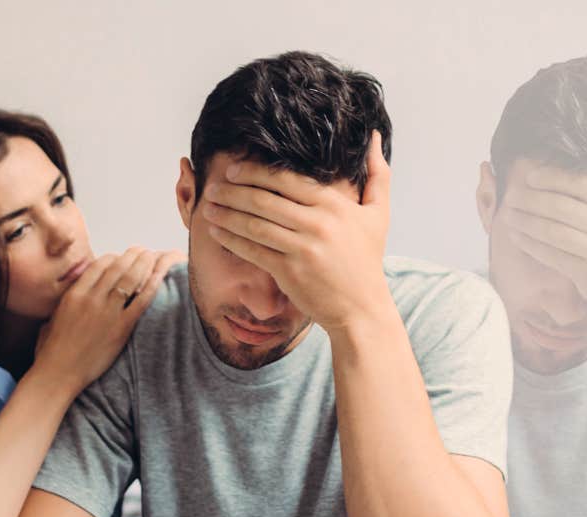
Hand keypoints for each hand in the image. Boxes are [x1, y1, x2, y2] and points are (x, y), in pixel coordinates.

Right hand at [32, 247, 182, 392]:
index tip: (122, 257)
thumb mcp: (53, 317)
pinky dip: (151, 286)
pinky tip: (159, 278)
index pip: (98, 265)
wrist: (58, 373)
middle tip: (142, 251)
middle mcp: (91, 299)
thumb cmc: (52, 350)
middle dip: (132, 256)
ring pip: (130, 279)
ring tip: (152, 257)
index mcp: (74, 294)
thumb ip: (67, 301)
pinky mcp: (121, 328)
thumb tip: (75, 293)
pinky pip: (141, 301)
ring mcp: (107, 313)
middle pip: (117, 267)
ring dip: (144, 264)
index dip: (114, 258)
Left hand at [199, 131, 393, 330]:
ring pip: (254, 224)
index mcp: (334, 205)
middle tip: (214, 186)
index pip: (286, 180)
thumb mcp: (378, 213)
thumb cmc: (367, 259)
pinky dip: (231, 239)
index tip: (234, 169)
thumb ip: (378, 174)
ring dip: (227, 214)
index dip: (255, 172)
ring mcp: (302, 248)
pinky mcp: (289, 271)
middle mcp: (317, 224)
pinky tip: (216, 231)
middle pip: (265, 200)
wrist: (361, 308)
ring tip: (208, 206)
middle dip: (233, 191)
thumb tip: (374, 137)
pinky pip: (253, 250)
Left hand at [499, 136, 586, 337]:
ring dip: (527, 219)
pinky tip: (517, 236)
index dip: (556, 178)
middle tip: (514, 191)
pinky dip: (532, 244)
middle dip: (534, 197)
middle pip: (565, 205)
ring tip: (509, 212)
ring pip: (555, 229)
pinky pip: (553, 255)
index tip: (534, 175)